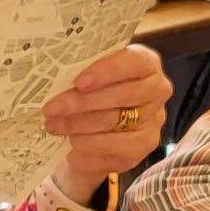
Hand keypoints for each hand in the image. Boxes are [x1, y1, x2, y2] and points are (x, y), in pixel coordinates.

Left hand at [42, 45, 170, 195]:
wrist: (95, 130)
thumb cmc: (92, 92)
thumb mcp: (88, 76)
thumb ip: (82, 71)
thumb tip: (56, 77)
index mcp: (146, 63)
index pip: (135, 62)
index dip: (107, 71)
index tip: (78, 82)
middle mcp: (157, 90)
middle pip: (123, 95)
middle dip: (82, 103)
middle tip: (51, 109)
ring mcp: (153, 121)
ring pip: (115, 122)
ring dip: (78, 125)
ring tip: (54, 126)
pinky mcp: (144, 148)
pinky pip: (115, 149)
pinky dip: (88, 148)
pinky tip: (71, 147)